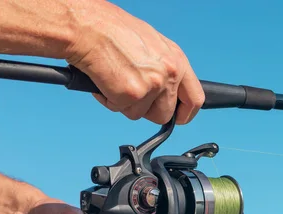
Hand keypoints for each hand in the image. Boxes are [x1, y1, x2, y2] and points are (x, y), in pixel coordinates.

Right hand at [65, 1, 204, 124]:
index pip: (195, 99)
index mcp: (177, 59)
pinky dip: (109, 100)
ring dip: (126, 104)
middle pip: (165, 114)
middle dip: (146, 110)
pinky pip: (122, 110)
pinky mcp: (133, 95)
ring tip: (115, 79)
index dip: (185, 114)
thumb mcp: (150, 45)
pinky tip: (105, 80)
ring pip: (141, 114)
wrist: (87, 26)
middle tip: (130, 92)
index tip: (177, 118)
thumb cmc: (111, 30)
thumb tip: (164, 90)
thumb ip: (162, 69)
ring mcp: (153, 85)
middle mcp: (170, 72)